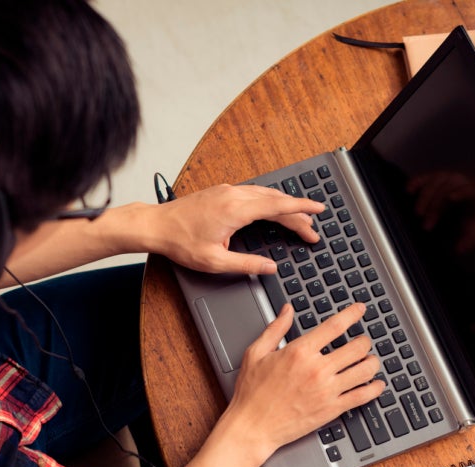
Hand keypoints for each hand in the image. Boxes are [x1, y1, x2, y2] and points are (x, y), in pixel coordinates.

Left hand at [152, 184, 323, 274]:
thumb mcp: (215, 261)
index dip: (301, 209)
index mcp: (235, 210)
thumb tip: (270, 268)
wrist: (155, 225)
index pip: (278, 206)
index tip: (318, 210)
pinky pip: (254, 192)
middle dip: (297, 214)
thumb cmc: (180, 242)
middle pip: (275, 200)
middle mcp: (234, 195)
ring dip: (284, 206)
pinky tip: (274, 208)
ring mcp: (227, 191)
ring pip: (265, 194)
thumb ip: (247, 264)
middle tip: (312, 231)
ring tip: (299, 221)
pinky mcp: (222, 191)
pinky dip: (270, 201)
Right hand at [222, 303, 384, 462]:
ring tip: (371, 360)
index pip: (335, 326)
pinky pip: (362, 396)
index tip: (360, 309)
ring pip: (365, 370)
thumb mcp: (256, 353)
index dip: (352, 314)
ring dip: (372, 362)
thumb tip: (287, 310)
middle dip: (364, 341)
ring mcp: (327, 390)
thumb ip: (275, 329)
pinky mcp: (332, 409)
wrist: (252, 427)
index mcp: (300, 351)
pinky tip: (377, 384)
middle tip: (363, 341)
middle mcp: (317, 369)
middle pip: (357, 347)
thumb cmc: (251, 393)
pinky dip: (375, 388)